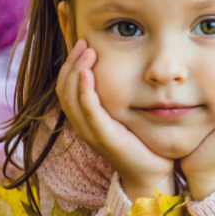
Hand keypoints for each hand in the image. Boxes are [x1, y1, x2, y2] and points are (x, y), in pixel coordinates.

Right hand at [56, 39, 174, 199]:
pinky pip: (88, 110)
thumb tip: (124, 70)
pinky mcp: (103, 137)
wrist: (151, 173)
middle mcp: (82, 126)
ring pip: (70, 97)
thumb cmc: (141, 143)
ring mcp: (91, 132)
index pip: (65, 88)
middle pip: (63, 89)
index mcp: (85, 120)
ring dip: (76, 71)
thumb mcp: (125, 116)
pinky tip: (88, 73)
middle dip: (71, 63)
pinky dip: (85, 91)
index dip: (69, 65)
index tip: (81, 44)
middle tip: (83, 42)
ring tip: (86, 51)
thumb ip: (118, 97)